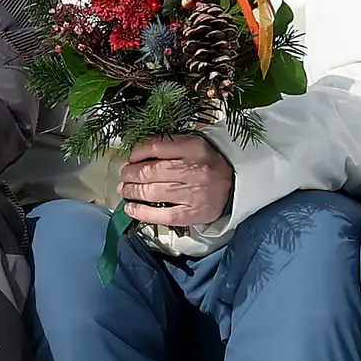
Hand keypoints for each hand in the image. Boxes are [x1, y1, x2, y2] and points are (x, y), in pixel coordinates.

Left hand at [116, 133, 233, 230]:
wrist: (235, 186)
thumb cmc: (209, 164)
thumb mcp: (194, 146)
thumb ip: (169, 146)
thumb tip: (136, 154)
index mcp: (193, 147)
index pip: (155, 146)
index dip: (136, 153)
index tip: (131, 158)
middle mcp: (193, 169)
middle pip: (150, 171)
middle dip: (130, 174)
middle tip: (125, 176)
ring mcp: (193, 193)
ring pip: (153, 192)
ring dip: (132, 191)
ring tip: (125, 190)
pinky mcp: (192, 214)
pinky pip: (163, 215)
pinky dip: (142, 212)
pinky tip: (130, 209)